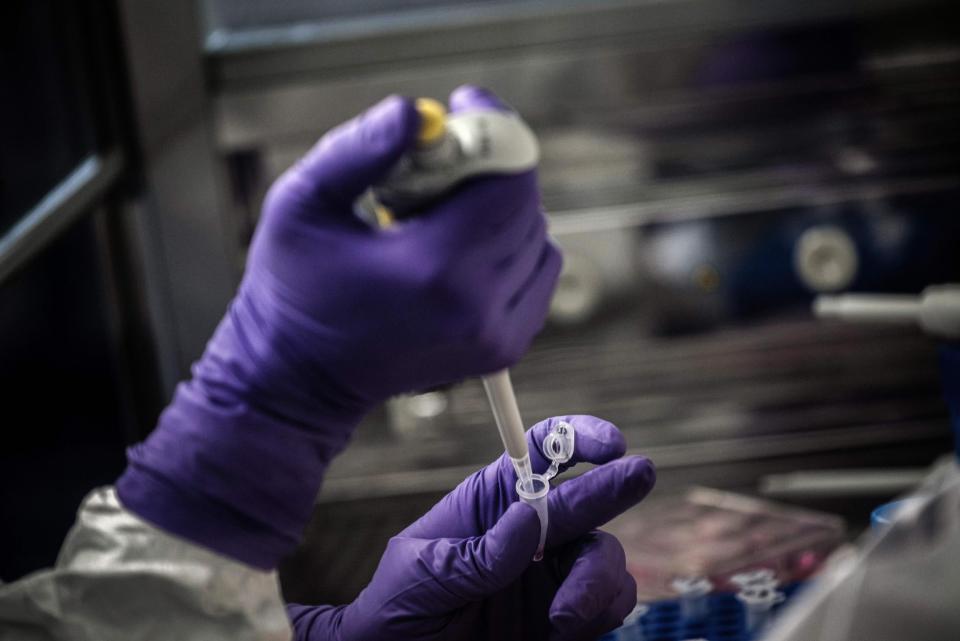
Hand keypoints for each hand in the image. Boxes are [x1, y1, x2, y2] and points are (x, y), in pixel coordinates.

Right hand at [116, 87, 560, 568]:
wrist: (300, 379)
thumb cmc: (292, 291)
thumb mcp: (302, 204)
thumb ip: (360, 149)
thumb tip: (417, 112)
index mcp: (434, 270)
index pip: (509, 181)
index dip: (494, 130)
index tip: (462, 106)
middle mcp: (479, 307)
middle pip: (525, 204)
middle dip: (488, 168)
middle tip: (436, 166)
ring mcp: (498, 334)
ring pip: (538, 235)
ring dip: (498, 209)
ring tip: (436, 217)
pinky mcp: (503, 347)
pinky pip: (539, 271)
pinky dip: (510, 247)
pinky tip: (457, 248)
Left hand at [288, 416, 655, 640]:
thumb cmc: (398, 609)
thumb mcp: (422, 574)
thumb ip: (477, 553)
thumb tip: (530, 519)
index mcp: (491, 501)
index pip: (541, 452)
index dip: (577, 436)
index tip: (608, 444)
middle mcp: (531, 530)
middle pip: (585, 499)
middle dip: (613, 487)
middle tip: (640, 474)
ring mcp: (553, 573)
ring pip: (605, 556)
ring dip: (595, 580)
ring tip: (561, 617)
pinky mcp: (568, 615)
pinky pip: (610, 602)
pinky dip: (598, 613)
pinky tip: (560, 629)